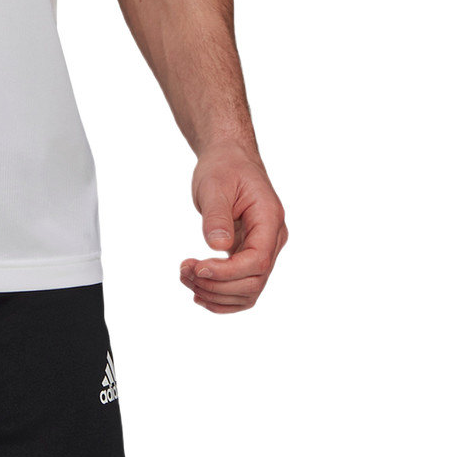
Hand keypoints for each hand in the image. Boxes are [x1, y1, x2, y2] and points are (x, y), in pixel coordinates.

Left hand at [176, 145, 288, 316]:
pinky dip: (222, 296)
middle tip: (184, 271)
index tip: (197, 267)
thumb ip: (217, 216)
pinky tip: (199, 292)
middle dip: (216, 285)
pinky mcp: (249, 256)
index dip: (226, 273)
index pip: (256, 261)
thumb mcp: (214, 185)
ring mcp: (262, 250)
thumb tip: (218, 247)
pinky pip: (242, 287)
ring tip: (186, 278)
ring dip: (215, 294)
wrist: (229, 159)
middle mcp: (271, 239)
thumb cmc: (223, 167)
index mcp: (269, 220)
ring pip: (248, 291)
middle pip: (253, 282)